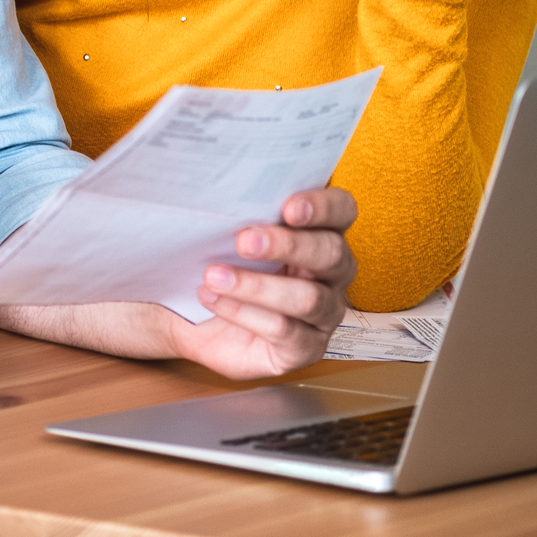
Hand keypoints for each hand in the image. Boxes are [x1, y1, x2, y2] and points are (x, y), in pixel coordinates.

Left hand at [162, 188, 357, 380]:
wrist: (194, 318)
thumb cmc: (219, 264)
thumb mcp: (225, 233)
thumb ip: (238, 210)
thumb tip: (217, 188)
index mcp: (321, 232)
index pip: (342, 210)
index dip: (323, 207)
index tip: (288, 207)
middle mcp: (332, 272)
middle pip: (331, 253)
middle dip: (288, 245)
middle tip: (243, 241)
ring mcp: (324, 313)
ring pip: (308, 298)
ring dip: (256, 285)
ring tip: (214, 275)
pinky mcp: (306, 347)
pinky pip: (284, 330)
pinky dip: (243, 312)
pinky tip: (213, 299)